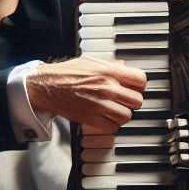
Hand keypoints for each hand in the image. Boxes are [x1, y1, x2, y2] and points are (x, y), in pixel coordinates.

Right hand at [26, 55, 146, 132]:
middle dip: (132, 101)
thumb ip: (111, 66)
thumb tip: (125, 66)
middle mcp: (107, 88)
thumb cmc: (67, 73)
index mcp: (110, 72)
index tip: (135, 87)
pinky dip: (111, 124)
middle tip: (124, 100)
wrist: (47, 86)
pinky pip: (113, 127)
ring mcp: (100, 105)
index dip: (139, 85)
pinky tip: (106, 118)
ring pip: (127, 116)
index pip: (141, 80)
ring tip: (115, 110)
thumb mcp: (92, 62)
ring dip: (122, 114)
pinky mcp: (91, 118)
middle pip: (137, 100)